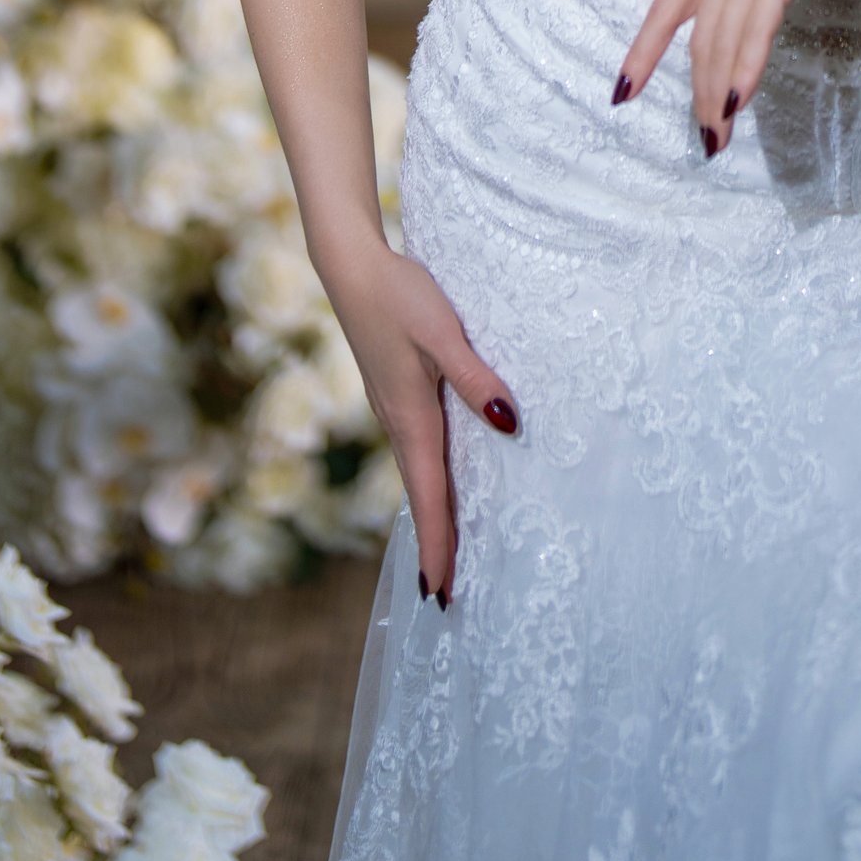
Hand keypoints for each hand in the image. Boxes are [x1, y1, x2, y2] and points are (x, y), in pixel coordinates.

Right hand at [320, 240, 516, 601]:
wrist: (350, 266)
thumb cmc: (399, 294)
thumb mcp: (443, 332)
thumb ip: (475, 378)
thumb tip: (510, 424)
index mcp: (412, 416)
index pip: (428, 495)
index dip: (437, 544)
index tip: (439, 592)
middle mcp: (398, 421)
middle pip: (421, 495)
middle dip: (435, 543)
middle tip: (445, 594)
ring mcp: (391, 408)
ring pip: (416, 474)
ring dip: (430, 514)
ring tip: (446, 553)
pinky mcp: (392, 393)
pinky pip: (414, 451)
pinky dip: (426, 481)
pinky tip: (436, 482)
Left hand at [615, 0, 860, 153]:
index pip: (666, 9)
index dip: (642, 53)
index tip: (623, 92)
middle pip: (697, 40)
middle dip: (695, 94)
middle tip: (704, 139)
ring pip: (721, 41)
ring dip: (717, 94)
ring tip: (717, 137)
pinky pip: (754, 28)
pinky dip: (744, 68)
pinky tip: (738, 100)